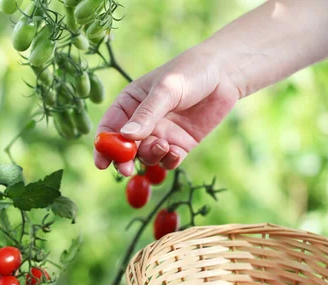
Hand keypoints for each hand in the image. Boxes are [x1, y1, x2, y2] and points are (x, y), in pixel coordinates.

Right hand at [94, 47, 239, 175]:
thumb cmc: (190, 72)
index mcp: (129, 103)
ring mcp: (161, 134)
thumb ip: (147, 114)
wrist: (225, 74)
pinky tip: (177, 151)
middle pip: (125, 148)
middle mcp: (142, 122)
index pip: (109, 128)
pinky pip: (169, 160)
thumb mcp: (166, 89)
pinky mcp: (180, 144)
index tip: (101, 163)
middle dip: (124, 160)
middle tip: (126, 170)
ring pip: (146, 156)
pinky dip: (170, 160)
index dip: (103, 146)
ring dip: (150, 156)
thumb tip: (126, 137)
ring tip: (163, 146)